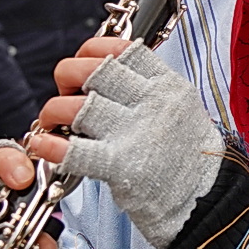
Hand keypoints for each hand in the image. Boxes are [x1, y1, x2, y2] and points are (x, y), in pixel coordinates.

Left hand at [30, 39, 221, 248]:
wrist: (206, 199)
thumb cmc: (189, 156)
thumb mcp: (181, 107)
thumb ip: (149, 88)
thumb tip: (108, 72)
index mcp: (167, 85)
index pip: (124, 50)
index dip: (94, 51)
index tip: (84, 62)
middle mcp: (152, 103)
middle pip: (95, 71)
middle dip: (67, 76)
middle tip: (64, 92)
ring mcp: (136, 133)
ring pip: (78, 107)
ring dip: (53, 113)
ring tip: (51, 125)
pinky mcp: (122, 166)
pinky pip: (76, 151)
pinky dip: (51, 147)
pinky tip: (43, 146)